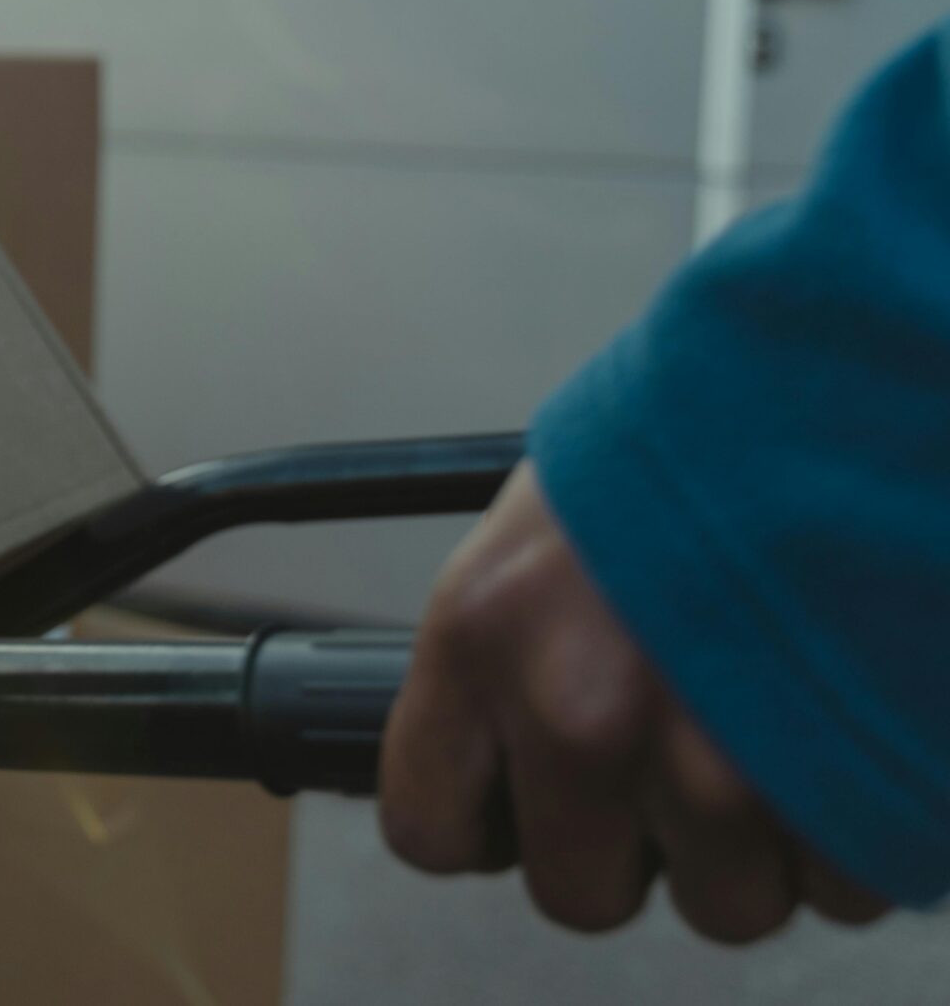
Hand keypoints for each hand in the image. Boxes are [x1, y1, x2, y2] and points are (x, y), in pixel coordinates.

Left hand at [379, 461, 889, 941]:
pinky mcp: (843, 793)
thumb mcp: (547, 519)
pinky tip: (847, 739)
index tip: (518, 804)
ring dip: (757, 843)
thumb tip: (497, 748)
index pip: (427, 827)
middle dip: (633, 843)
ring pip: (727, 902)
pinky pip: (844, 887)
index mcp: (483, 635)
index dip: (484, 824)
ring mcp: (712, 766)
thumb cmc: (701, 430)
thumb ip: (513, 643)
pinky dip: (857, 832)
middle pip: (583, 893)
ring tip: (775, 734)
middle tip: (676, 758)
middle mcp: (579, 715)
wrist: (847, 384)